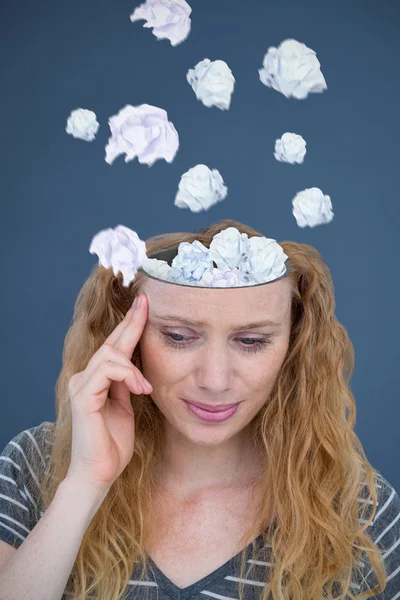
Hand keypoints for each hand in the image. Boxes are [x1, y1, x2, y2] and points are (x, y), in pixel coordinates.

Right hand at [65, 293, 151, 491]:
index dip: (130, 324)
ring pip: (109, 354)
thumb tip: (137, 368)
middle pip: (111, 342)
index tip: (144, 303)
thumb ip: (127, 384)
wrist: (99, 473)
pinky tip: (139, 389)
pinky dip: (127, 375)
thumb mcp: (126, 406)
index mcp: (98, 379)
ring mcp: (81, 385)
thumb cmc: (113, 444)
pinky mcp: (83, 396)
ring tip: (145, 388)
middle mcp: (86, 377)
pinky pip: (106, 371)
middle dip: (132, 323)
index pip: (116, 345)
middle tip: (146, 304)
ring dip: (133, 367)